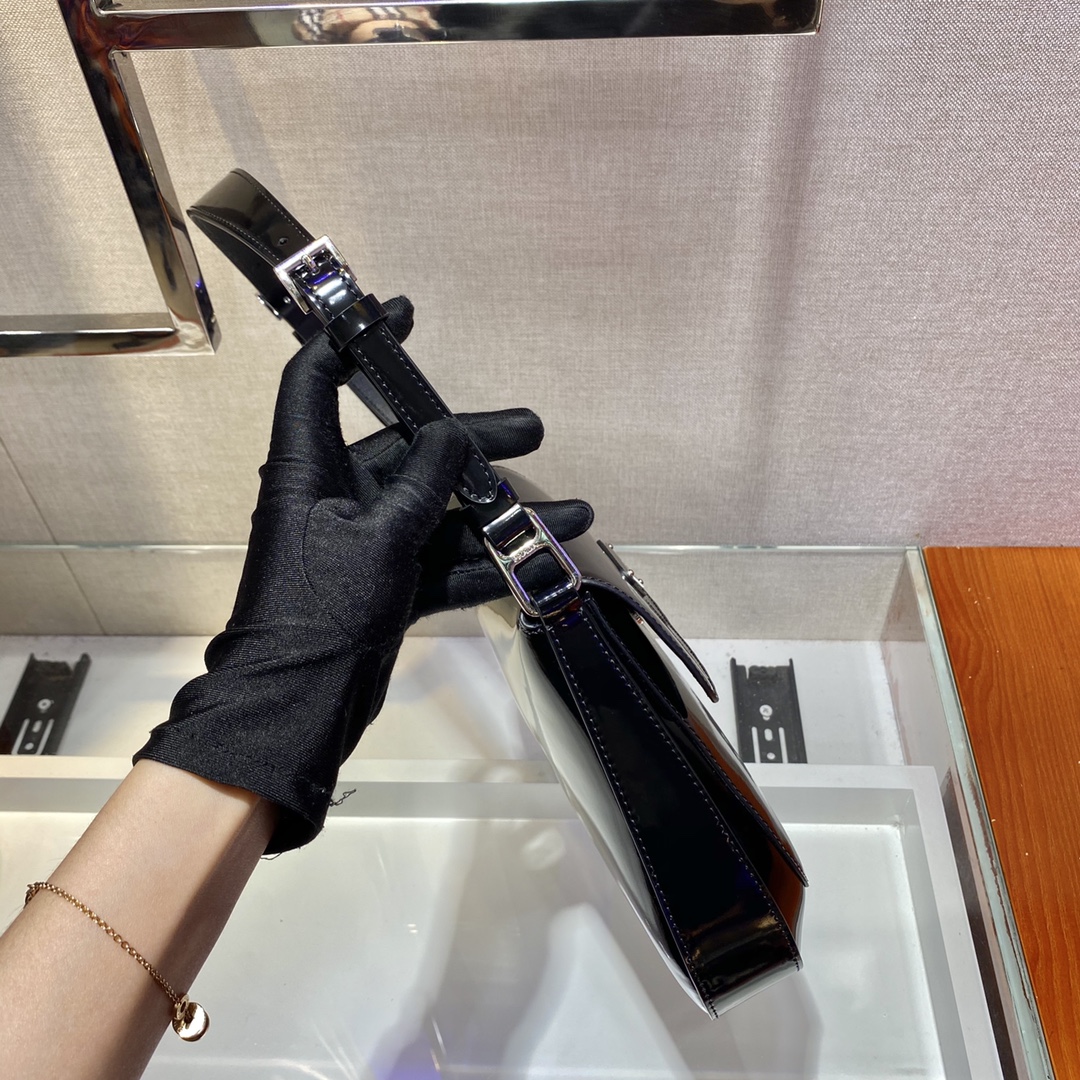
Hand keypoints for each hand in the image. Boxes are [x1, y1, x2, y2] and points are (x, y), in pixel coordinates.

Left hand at [135, 324, 590, 852]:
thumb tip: (450, 436)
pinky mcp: (388, 583)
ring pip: (439, 508)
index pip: (319, 380)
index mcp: (311, 467)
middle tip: (533, 431)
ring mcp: (366, 541)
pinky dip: (485, 560)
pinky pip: (443, 558)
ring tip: (571, 510)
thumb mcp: (378, 537)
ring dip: (498, 512)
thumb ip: (421, 484)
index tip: (402, 312)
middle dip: (473, 441)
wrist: (298, 708)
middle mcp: (338, 494)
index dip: (354, 337)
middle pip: (409, 447)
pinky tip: (539, 561)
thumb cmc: (320, 610)